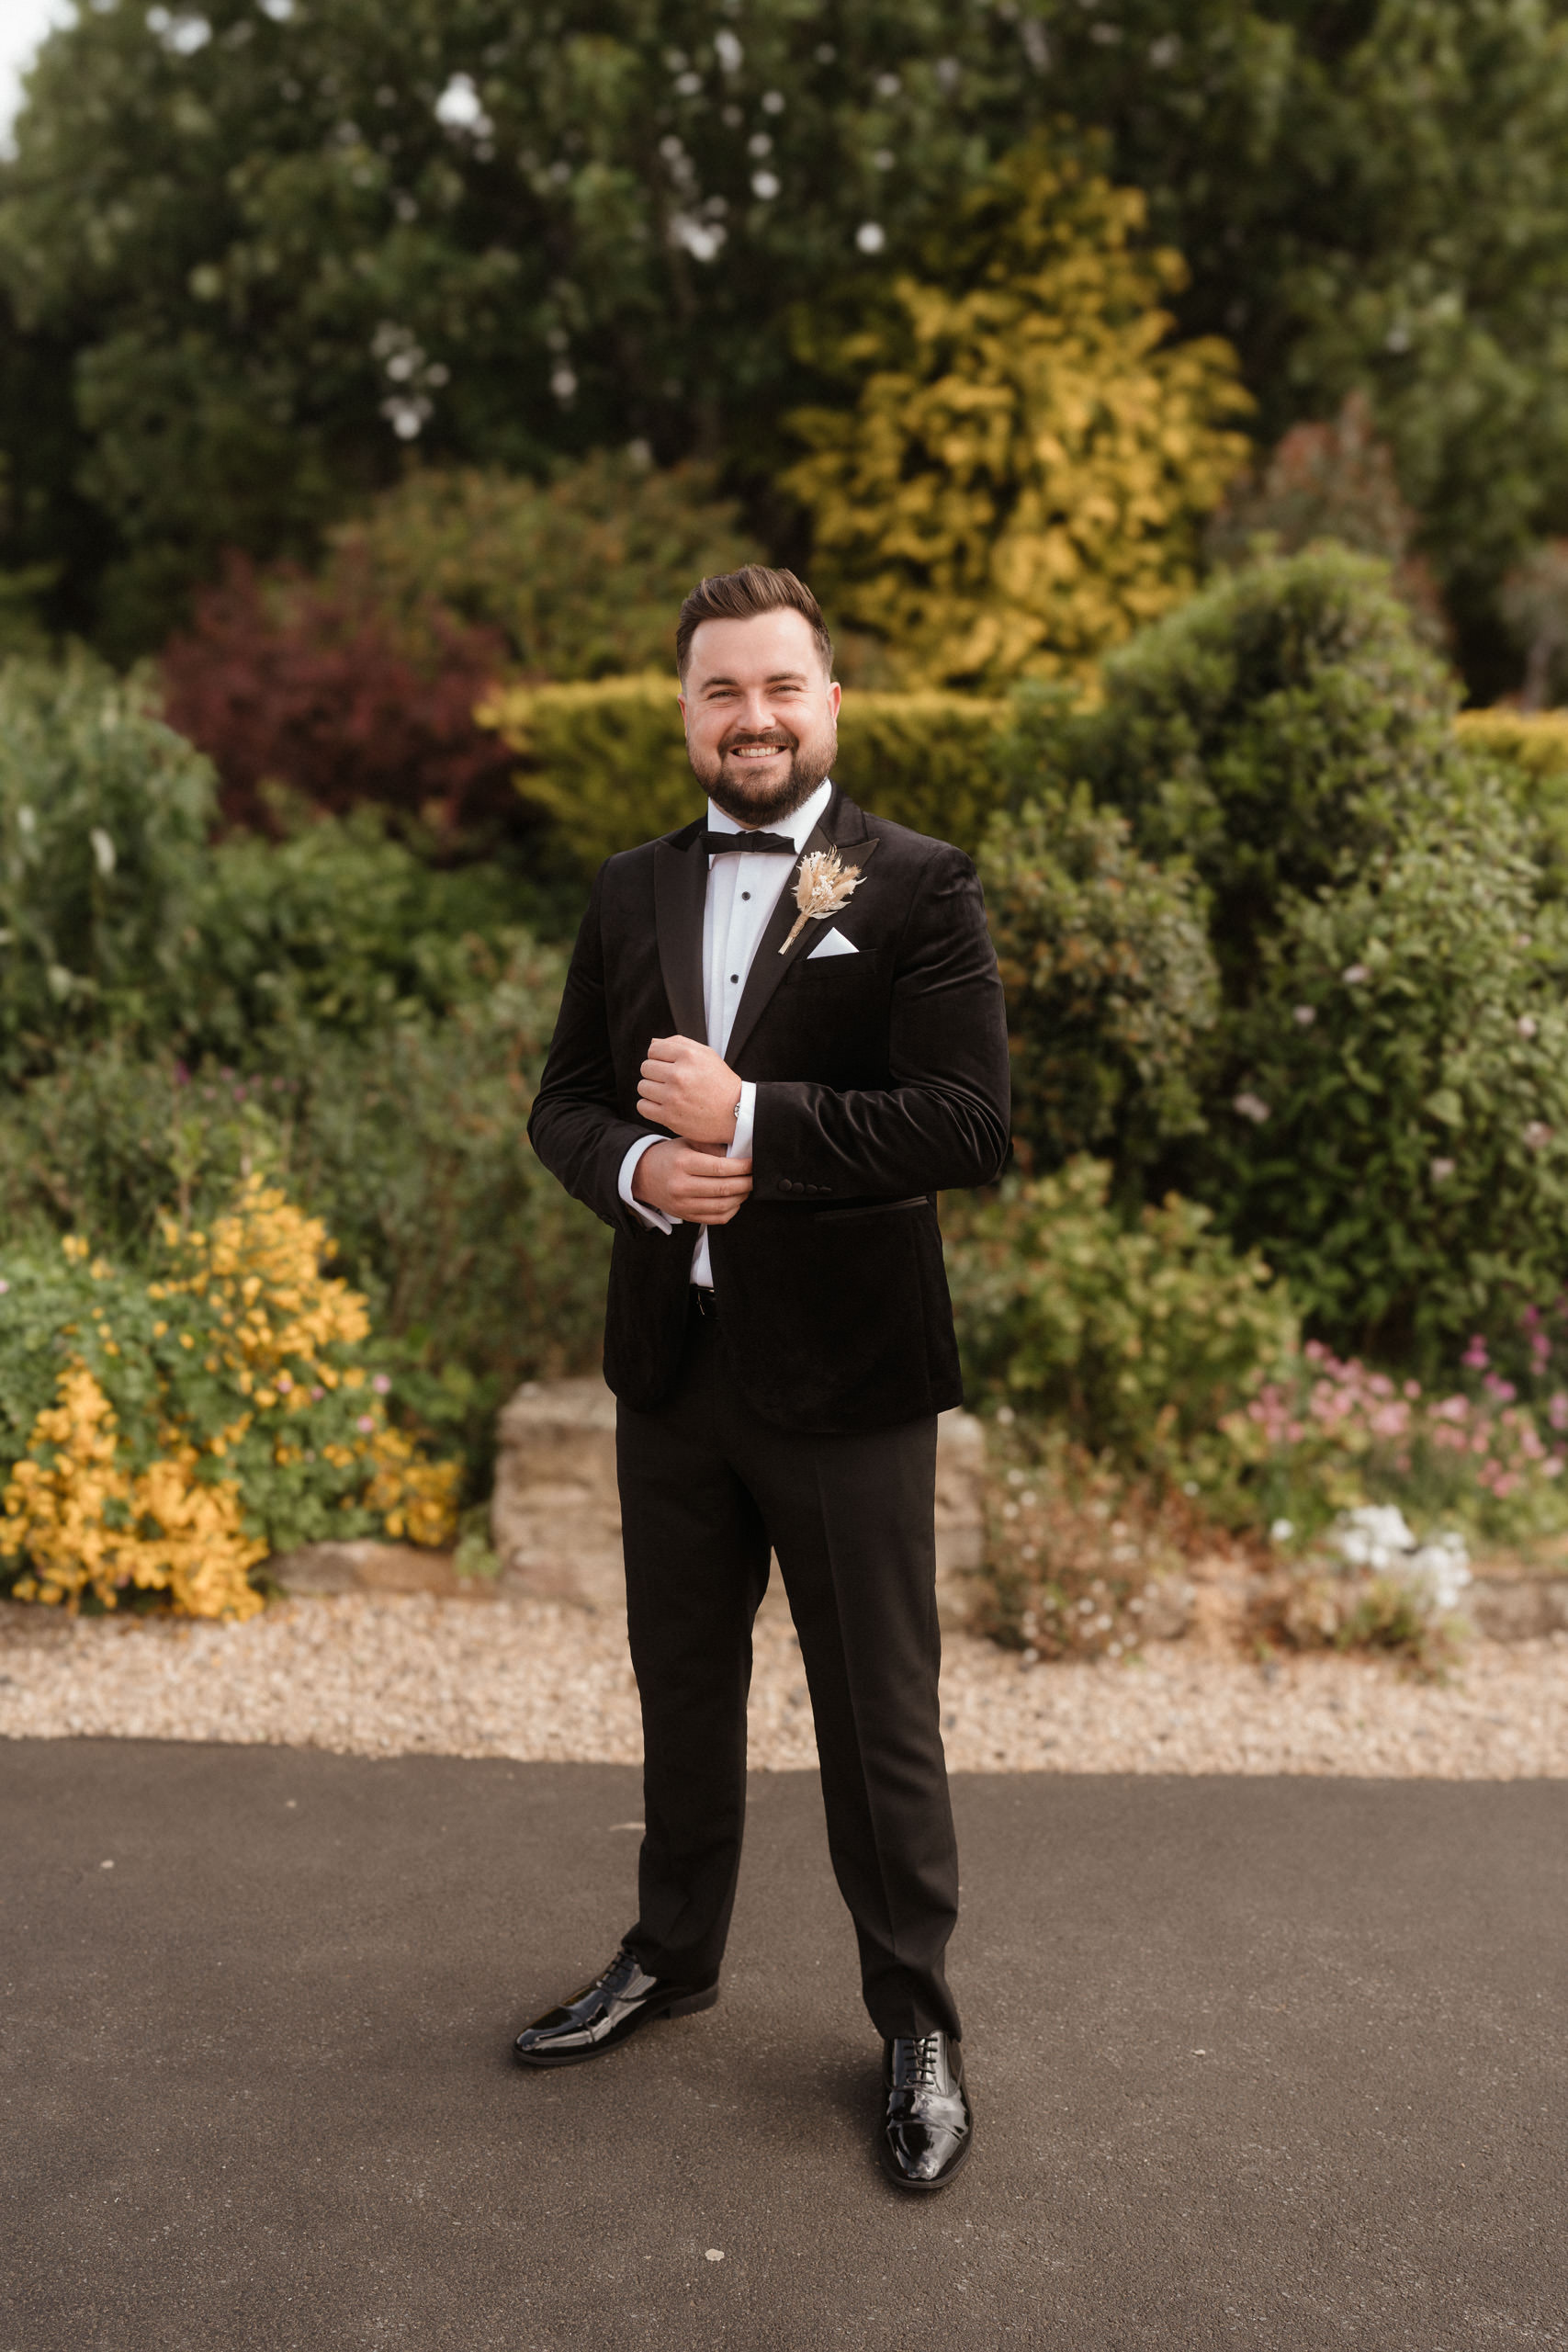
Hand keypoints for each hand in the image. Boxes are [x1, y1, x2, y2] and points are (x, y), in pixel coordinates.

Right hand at [633, 1139, 752, 1225]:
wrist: (643, 1175)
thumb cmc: (670, 1156)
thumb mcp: (688, 1142)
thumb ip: (713, 1147)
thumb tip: (742, 1153)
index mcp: (683, 1163)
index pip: (720, 1168)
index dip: (742, 1167)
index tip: (753, 1163)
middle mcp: (681, 1186)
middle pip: (724, 1188)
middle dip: (746, 1182)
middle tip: (756, 1176)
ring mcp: (683, 1204)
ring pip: (723, 1206)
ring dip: (741, 1197)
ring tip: (748, 1187)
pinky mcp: (686, 1216)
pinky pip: (716, 1218)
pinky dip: (731, 1210)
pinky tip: (736, 1199)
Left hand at [637, 1035, 742, 1144]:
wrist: (736, 1114)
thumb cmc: (721, 1083)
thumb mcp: (707, 1055)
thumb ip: (679, 1043)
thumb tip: (653, 1043)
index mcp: (688, 1055)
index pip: (653, 1050)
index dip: (659, 1057)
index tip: (668, 1066)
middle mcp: (679, 1075)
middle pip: (646, 1068)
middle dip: (655, 1074)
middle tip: (669, 1081)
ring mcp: (673, 1097)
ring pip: (642, 1087)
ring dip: (652, 1090)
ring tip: (667, 1094)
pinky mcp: (669, 1117)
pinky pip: (642, 1106)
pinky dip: (649, 1106)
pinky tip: (663, 1106)